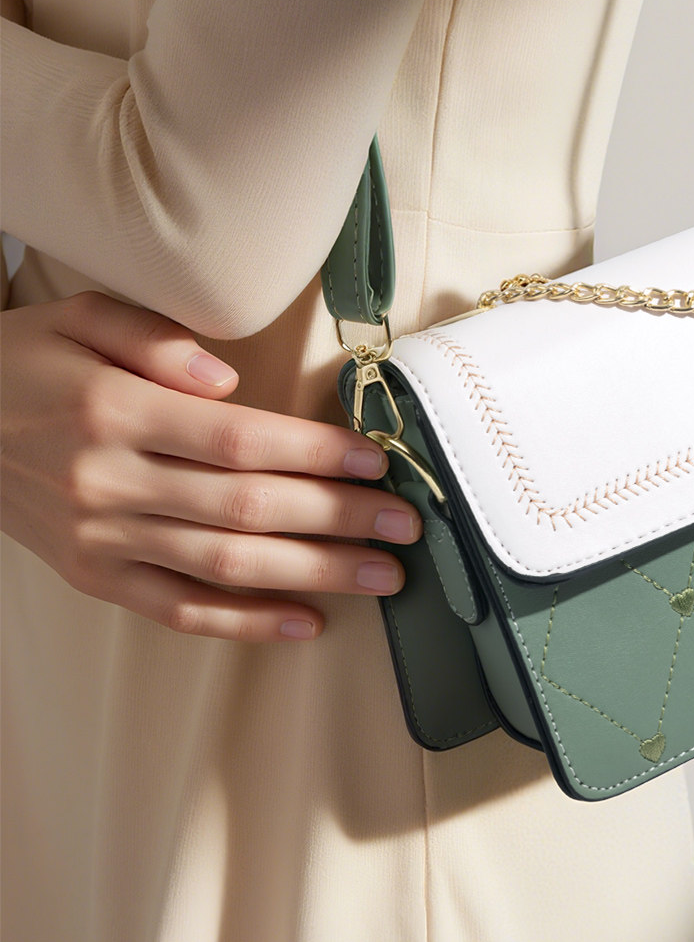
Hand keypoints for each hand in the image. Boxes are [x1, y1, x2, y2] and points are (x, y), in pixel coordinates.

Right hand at [0, 290, 421, 642]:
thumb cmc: (22, 363)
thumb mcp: (77, 318)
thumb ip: (153, 337)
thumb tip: (228, 380)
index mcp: (114, 412)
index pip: (238, 441)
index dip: (315, 454)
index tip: (377, 460)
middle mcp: (108, 482)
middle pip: (246, 508)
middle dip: (337, 517)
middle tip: (407, 523)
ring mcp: (100, 539)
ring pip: (224, 565)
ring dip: (314, 572)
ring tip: (384, 573)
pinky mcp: (92, 578)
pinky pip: (178, 610)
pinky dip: (245, 623)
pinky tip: (309, 623)